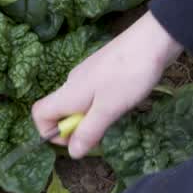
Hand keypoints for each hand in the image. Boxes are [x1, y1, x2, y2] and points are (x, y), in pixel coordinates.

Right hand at [32, 11, 182, 158]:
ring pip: (78, 104)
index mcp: (68, 93)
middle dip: (77, 128)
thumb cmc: (128, 75)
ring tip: (117, 113)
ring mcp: (86, 76)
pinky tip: (123, 100)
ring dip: (92, 117)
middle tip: (103, 129)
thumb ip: (88, 132)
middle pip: (60, 112)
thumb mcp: (108, 110)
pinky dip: (102, 105)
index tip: (76, 139)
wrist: (153, 39)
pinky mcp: (101, 71)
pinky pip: (92, 95)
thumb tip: (72, 153)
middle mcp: (71, 83)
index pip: (39, 114)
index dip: (50, 132)